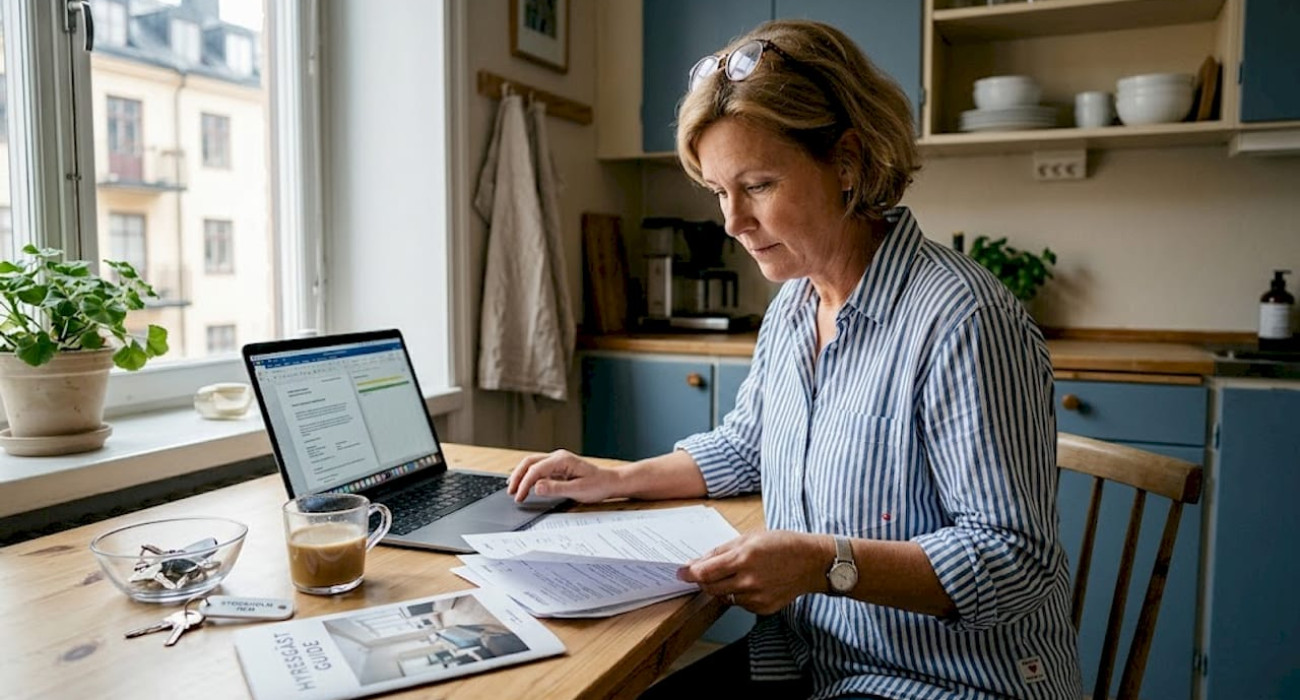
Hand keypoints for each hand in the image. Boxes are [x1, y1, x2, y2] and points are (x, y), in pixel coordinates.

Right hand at [507, 449, 619, 502]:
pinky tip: (524, 485)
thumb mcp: (578, 490)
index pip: (536, 469)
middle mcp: (558, 457)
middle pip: (530, 462)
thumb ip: (556, 488)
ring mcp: (557, 461)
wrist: (609, 482)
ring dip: (521, 475)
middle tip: (511, 492)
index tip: (519, 496)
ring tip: (513, 489)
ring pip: (532, 463)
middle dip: (518, 476)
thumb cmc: (597, 485)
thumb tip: (537, 486)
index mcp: (562, 460)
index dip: (525, 483)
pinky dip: (528, 476)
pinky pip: (538, 469)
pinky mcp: (557, 467)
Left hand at [677, 530, 831, 614]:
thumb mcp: (750, 537)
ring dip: (723, 587)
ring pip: (724, 597)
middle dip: (704, 580)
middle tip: (705, 573)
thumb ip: (722, 550)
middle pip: (710, 588)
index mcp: (743, 558)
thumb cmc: (783, 544)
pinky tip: (752, 583)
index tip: (681, 573)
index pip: (705, 572)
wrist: (812, 563)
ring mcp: (756, 597)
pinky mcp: (763, 608)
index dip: (689, 573)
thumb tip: (699, 562)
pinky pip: (740, 604)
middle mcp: (748, 581)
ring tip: (738, 573)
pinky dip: (739, 595)